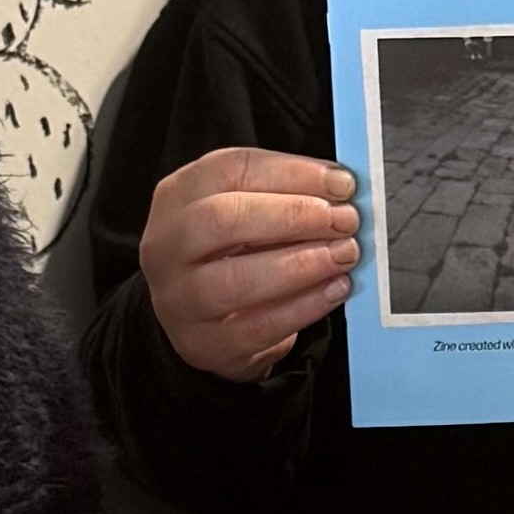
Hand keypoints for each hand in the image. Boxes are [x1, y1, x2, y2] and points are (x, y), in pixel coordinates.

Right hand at [140, 147, 358, 382]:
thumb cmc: (233, 253)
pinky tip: (335, 289)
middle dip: (292, 216)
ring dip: (302, 264)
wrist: (205, 322)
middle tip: (344, 220)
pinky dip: (304, 306)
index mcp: (177, 196)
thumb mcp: (247, 209)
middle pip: (222, 219)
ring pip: (237, 280)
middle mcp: (167, 245)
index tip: (342, 183)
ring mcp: (179, 299)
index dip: (292, 173)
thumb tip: (341, 189)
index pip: (230, 170)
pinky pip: (258, 326)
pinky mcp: (205, 343)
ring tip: (345, 254)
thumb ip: (285, 192)